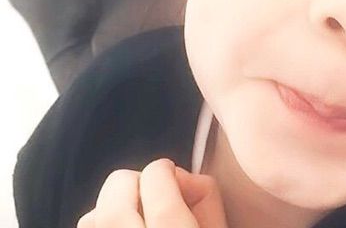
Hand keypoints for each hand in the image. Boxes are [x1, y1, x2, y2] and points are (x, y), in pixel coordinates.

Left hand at [76, 158, 227, 226]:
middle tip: (156, 197)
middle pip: (116, 191)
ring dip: (115, 208)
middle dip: (137, 183)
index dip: (164, 170)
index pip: (156, 180)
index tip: (171, 176)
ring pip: (92, 215)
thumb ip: (206, 197)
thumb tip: (183, 174)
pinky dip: (103, 224)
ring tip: (139, 221)